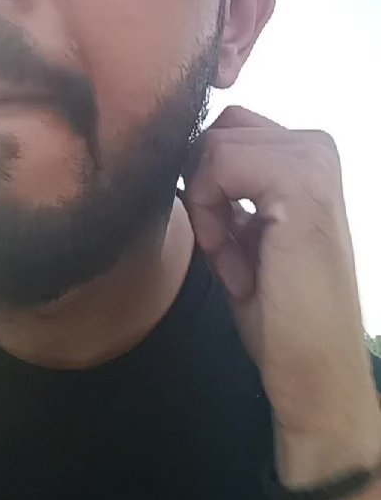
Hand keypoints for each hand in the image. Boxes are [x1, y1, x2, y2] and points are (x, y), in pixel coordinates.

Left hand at [184, 106, 380, 483]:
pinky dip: (211, 217)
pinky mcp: (302, 183)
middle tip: (236, 253)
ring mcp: (313, 160)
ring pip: (213, 147)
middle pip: (217, 132)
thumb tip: (182, 154)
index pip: (226, 129)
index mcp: (306, 155)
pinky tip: (239, 262)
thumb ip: (226, 187)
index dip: (208, 184)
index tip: (231, 241)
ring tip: (242, 261)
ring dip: (209, 210)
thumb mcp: (245, 231)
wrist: (313, 370)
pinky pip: (218, 166)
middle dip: (207, 194)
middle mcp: (316, 146)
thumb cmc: (279, 309)